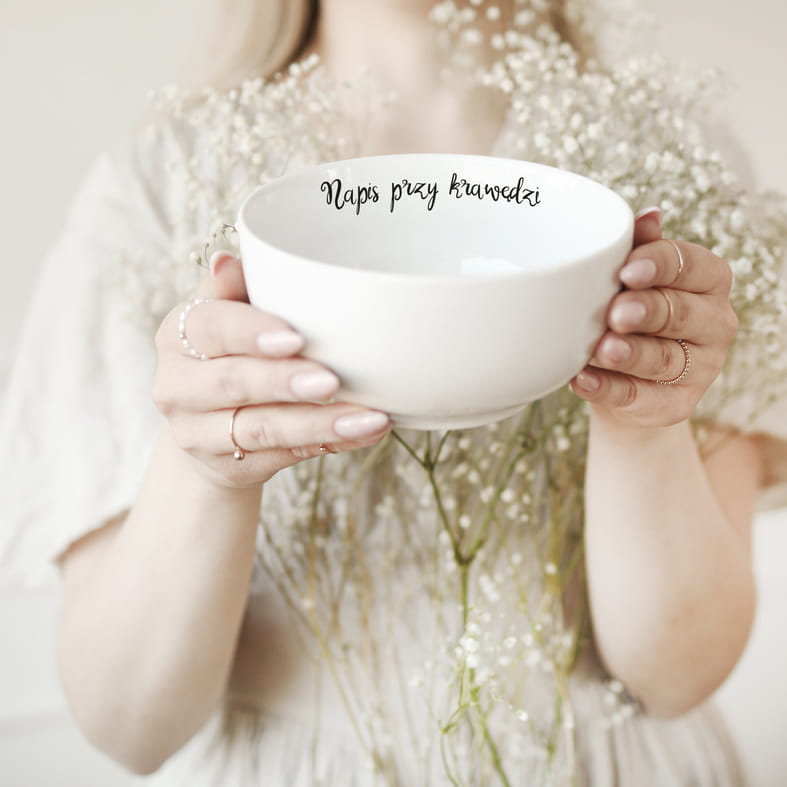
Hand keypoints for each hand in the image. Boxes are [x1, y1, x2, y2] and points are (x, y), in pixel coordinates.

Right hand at [153, 253, 390, 487]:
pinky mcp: (229, 467)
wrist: (208, 423)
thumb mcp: (227, 312)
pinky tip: (365, 432)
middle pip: (234, 383)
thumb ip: (233, 287)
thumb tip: (228, 259)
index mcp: (178, 335)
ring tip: (369, 417)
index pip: (211, 328)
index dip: (251, 332)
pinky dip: (330, 444)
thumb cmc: (229, 351)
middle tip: (332, 380)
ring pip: (262, 429)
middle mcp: (177, 387)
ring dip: (320, 422)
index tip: (295, 338)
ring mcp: (198, 433)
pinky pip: (285, 456)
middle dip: (286, 382)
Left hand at [570, 210, 737, 427]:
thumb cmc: (629, 315)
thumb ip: (639, 250)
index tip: (627, 269)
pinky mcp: (675, 405)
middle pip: (681, 313)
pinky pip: (640, 396)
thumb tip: (645, 215)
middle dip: (646, 311)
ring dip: (630, 354)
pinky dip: (608, 389)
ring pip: (664, 359)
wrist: (622, 380)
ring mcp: (700, 368)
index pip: (691, 266)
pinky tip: (582, 379)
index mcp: (708, 281)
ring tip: (600, 349)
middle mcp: (714, 323)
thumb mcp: (632, 281)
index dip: (660, 265)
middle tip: (615, 312)